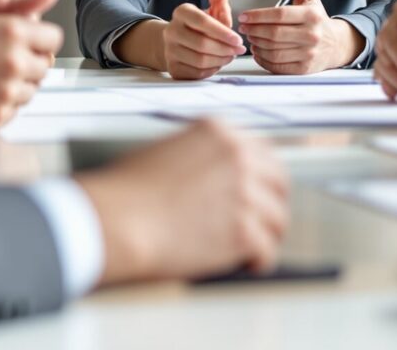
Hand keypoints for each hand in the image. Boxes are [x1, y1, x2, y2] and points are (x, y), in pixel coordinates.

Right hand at [0, 13, 62, 130]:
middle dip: (30, 59)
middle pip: (46, 64)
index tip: (26, 40)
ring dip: (18, 82)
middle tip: (2, 57)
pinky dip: (4, 102)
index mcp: (11, 32)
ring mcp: (7, 93)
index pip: (53, 37)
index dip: (40, 37)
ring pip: (33, 89)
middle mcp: (15, 63)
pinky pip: (15, 108)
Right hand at [75, 120, 288, 284]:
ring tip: (254, 248)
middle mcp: (238, 157)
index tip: (262, 190)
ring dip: (267, 234)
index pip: (262, 151)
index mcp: (219, 133)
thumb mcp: (166, 150)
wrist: (118, 221)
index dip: (263, 176)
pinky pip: (267, 249)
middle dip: (272, 202)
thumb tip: (214, 178)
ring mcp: (245, 193)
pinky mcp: (244, 231)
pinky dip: (259, 260)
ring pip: (277, 218)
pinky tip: (249, 263)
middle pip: (278, 181)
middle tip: (263, 220)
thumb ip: (200, 156)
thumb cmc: (127, 191)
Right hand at [161, 0, 244, 79]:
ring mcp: (170, 51)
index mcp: (181, 12)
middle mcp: (171, 31)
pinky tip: (218, 63)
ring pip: (200, 60)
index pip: (202, 22)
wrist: (177, 44)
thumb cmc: (202, 25)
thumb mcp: (212, 7)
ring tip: (230, 55)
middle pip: (202, 44)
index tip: (239, 40)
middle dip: (225, 49)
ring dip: (221, 60)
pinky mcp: (173, 69)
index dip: (222, 33)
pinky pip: (196, 73)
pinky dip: (212, 70)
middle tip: (238, 50)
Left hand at [238, 0, 363, 73]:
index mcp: (312, 15)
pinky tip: (258, 52)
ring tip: (251, 38)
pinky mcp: (304, 68)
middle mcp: (311, 35)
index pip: (279, 15)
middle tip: (244, 28)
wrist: (336, 44)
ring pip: (273, 51)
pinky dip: (263, 60)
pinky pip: (277, 66)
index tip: (244, 16)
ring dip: (256, 45)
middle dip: (253, 30)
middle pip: (274, 34)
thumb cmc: (317, 19)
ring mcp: (308, 53)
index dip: (257, 16)